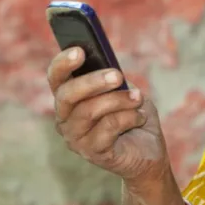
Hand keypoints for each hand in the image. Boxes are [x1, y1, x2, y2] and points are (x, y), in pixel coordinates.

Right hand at [47, 48, 169, 182]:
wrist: (149, 150)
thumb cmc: (133, 113)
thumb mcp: (124, 90)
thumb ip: (112, 79)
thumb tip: (109, 69)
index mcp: (69, 97)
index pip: (56, 77)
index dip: (63, 63)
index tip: (80, 51)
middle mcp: (65, 118)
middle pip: (67, 95)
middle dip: (93, 82)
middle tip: (118, 75)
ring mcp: (75, 138)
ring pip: (89, 111)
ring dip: (118, 100)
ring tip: (139, 98)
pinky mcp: (92, 153)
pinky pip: (107, 128)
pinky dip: (128, 117)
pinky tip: (140, 117)